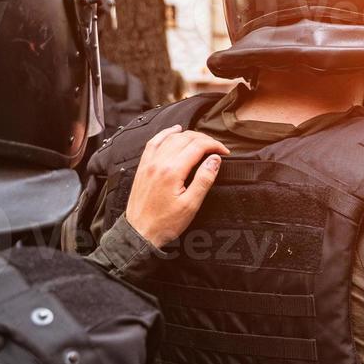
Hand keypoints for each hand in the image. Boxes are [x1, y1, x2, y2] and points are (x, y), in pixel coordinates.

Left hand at [124, 125, 228, 245]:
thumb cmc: (164, 222)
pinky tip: (174, 131)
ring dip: (188, 135)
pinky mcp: (143, 166)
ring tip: (201, 141)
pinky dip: (165, 133)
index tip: (224, 152)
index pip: (198, 146)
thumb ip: (204, 179)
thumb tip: (214, 160)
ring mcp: (149, 163)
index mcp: (173, 171)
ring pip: (171, 137)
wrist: (139, 232)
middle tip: (216, 148)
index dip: (215, 145)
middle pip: (186, 138)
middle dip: (205, 139)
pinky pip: (154, 142)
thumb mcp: (191, 205)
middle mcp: (159, 162)